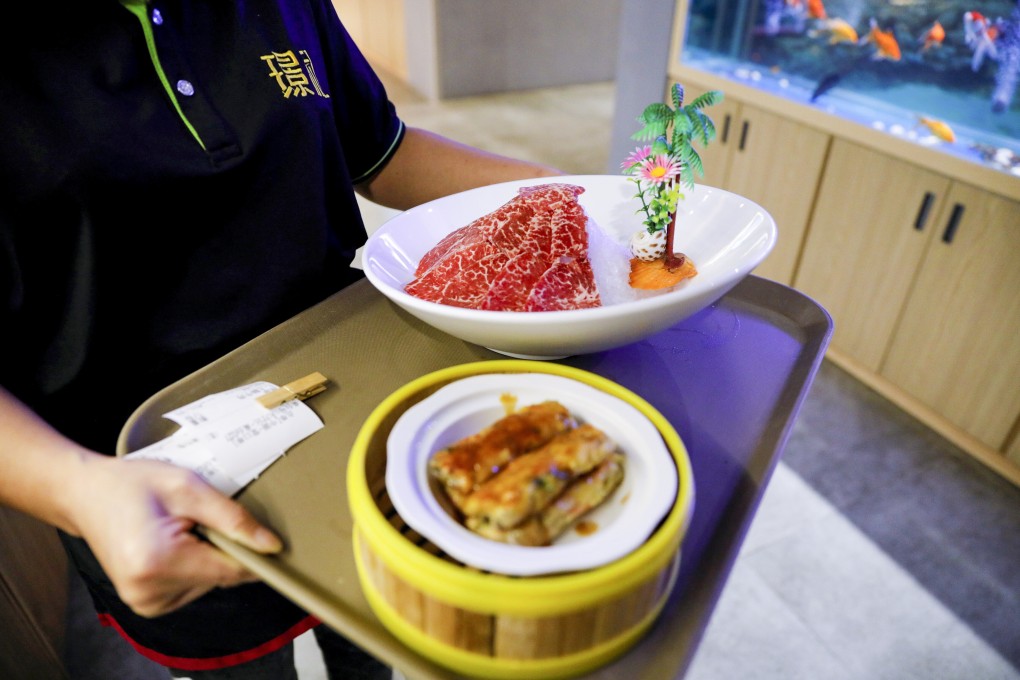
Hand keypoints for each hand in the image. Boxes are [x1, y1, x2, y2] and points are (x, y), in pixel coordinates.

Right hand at [70, 454, 282, 617]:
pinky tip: (175, 542)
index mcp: (157, 563)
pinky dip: (195, 565)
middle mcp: (149, 593)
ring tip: (182, 527)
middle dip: (224, 548)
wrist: (84, 494)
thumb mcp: (188, 487)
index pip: (232, 571)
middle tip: (201, 517)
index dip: (255, 552)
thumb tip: (272, 546)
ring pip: (210, 583)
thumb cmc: (133, 484)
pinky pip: (193, 586)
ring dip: (209, 556)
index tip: (264, 533)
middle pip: (222, 578)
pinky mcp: (147, 604)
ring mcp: (145, 603)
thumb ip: (233, 519)